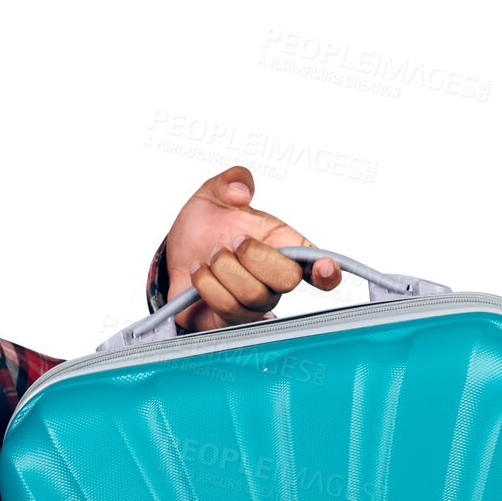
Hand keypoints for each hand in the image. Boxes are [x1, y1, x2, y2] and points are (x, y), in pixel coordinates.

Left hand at [159, 166, 341, 331]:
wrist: (174, 254)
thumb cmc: (204, 227)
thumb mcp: (213, 193)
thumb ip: (231, 180)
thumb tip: (240, 192)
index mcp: (283, 246)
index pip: (317, 265)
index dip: (327, 271)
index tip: (324, 267)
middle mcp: (274, 279)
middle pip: (287, 280)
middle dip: (255, 256)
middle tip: (233, 241)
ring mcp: (255, 303)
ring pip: (253, 295)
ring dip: (225, 269)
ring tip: (212, 255)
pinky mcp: (230, 320)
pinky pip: (227, 309)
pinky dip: (207, 284)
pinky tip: (200, 271)